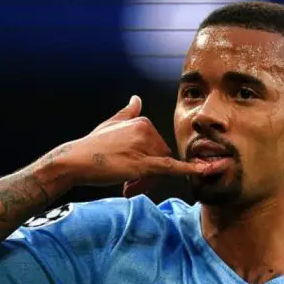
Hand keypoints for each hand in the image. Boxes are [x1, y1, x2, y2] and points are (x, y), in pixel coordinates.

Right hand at [51, 95, 227, 195]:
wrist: (75, 161)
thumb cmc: (92, 147)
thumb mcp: (111, 124)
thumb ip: (127, 113)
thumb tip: (136, 98)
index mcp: (143, 121)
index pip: (159, 148)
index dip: (147, 163)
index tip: (129, 172)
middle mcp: (147, 130)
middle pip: (163, 160)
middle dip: (148, 175)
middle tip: (127, 182)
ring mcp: (146, 147)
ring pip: (162, 170)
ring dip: (146, 182)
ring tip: (126, 184)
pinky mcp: (145, 164)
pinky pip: (173, 168)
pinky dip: (192, 170)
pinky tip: (208, 169)